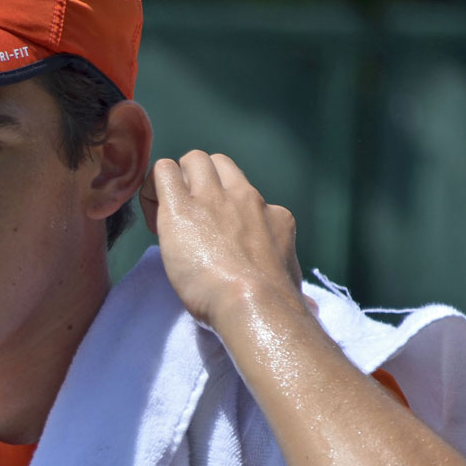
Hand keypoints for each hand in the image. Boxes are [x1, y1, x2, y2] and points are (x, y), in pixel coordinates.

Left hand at [139, 151, 305, 330]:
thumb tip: (310, 306)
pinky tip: (155, 217)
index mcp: (274, 216)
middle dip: (201, 182)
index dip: (225, 213)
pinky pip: (162, 171)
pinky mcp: (181, 207)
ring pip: (194, 159)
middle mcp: (246, 198)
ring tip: (169, 215)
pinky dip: (155, 188)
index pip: (247, 196)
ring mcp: (213, 198)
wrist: (253, 303)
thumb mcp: (289, 282)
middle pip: (220, 164)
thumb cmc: (271, 304)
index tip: (215, 238)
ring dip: (179, 180)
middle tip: (190, 217)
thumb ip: (287, 279)